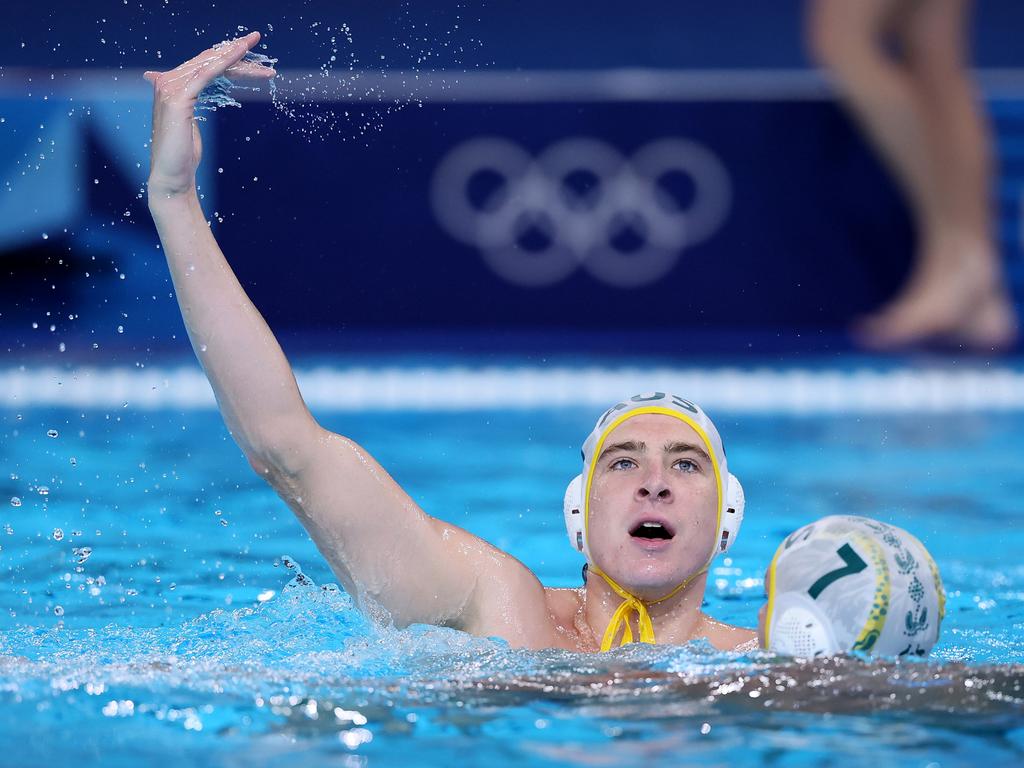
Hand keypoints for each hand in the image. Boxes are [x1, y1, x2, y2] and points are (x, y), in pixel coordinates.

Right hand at [145, 31, 274, 201]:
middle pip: (207, 60)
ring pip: (208, 63)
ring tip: (254, 45)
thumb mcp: (190, 124)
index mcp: (172, 87)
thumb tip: (192, 96)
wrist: (173, 178)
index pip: (203, 65)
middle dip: (234, 49)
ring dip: (234, 53)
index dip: (226, 56)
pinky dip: (223, 62)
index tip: (250, 52)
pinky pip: (205, 74)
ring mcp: (170, 88)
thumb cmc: (184, 156)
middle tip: (257, 38)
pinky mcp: (177, 98)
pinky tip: (239, 55)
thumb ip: (191, 104)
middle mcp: (167, 82)